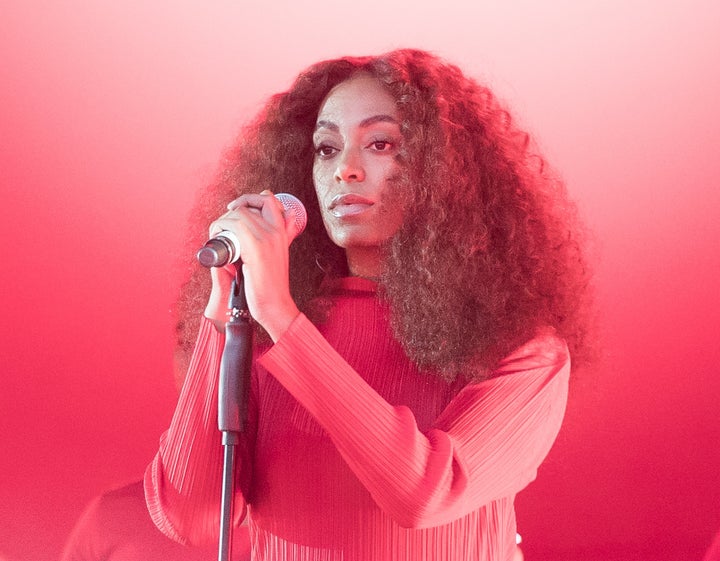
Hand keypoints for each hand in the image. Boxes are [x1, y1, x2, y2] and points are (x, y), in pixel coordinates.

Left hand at [203, 191, 299, 341]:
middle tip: (222, 228)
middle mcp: (276, 231)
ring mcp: (266, 238)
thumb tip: (283, 220)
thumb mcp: (280, 254)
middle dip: (230, 213)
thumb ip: (281, 236)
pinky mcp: (255, 247)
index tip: (237, 208)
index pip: (269, 199)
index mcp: (282, 232)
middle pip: (248, 206)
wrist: (274, 304)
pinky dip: (220, 227)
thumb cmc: (272, 284)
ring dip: (222, 221)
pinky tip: (218, 237)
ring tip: (218, 234)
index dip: (250, 198)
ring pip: (239, 213)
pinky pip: (234, 225)